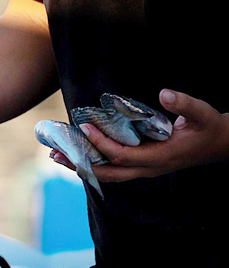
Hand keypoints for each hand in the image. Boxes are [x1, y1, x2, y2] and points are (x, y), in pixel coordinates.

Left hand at [52, 89, 228, 180]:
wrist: (219, 144)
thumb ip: (185, 104)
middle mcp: (148, 169)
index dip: (101, 144)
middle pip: (106, 174)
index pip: (122, 155)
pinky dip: (92, 162)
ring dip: (81, 165)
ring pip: (107, 174)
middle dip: (80, 164)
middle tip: (55, 152)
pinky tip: (77, 153)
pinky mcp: (141, 166)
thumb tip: (165, 93)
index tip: (84, 127)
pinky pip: (112, 169)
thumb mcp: (203, 113)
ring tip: (57, 154)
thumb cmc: (210, 128)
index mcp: (159, 158)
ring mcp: (143, 170)